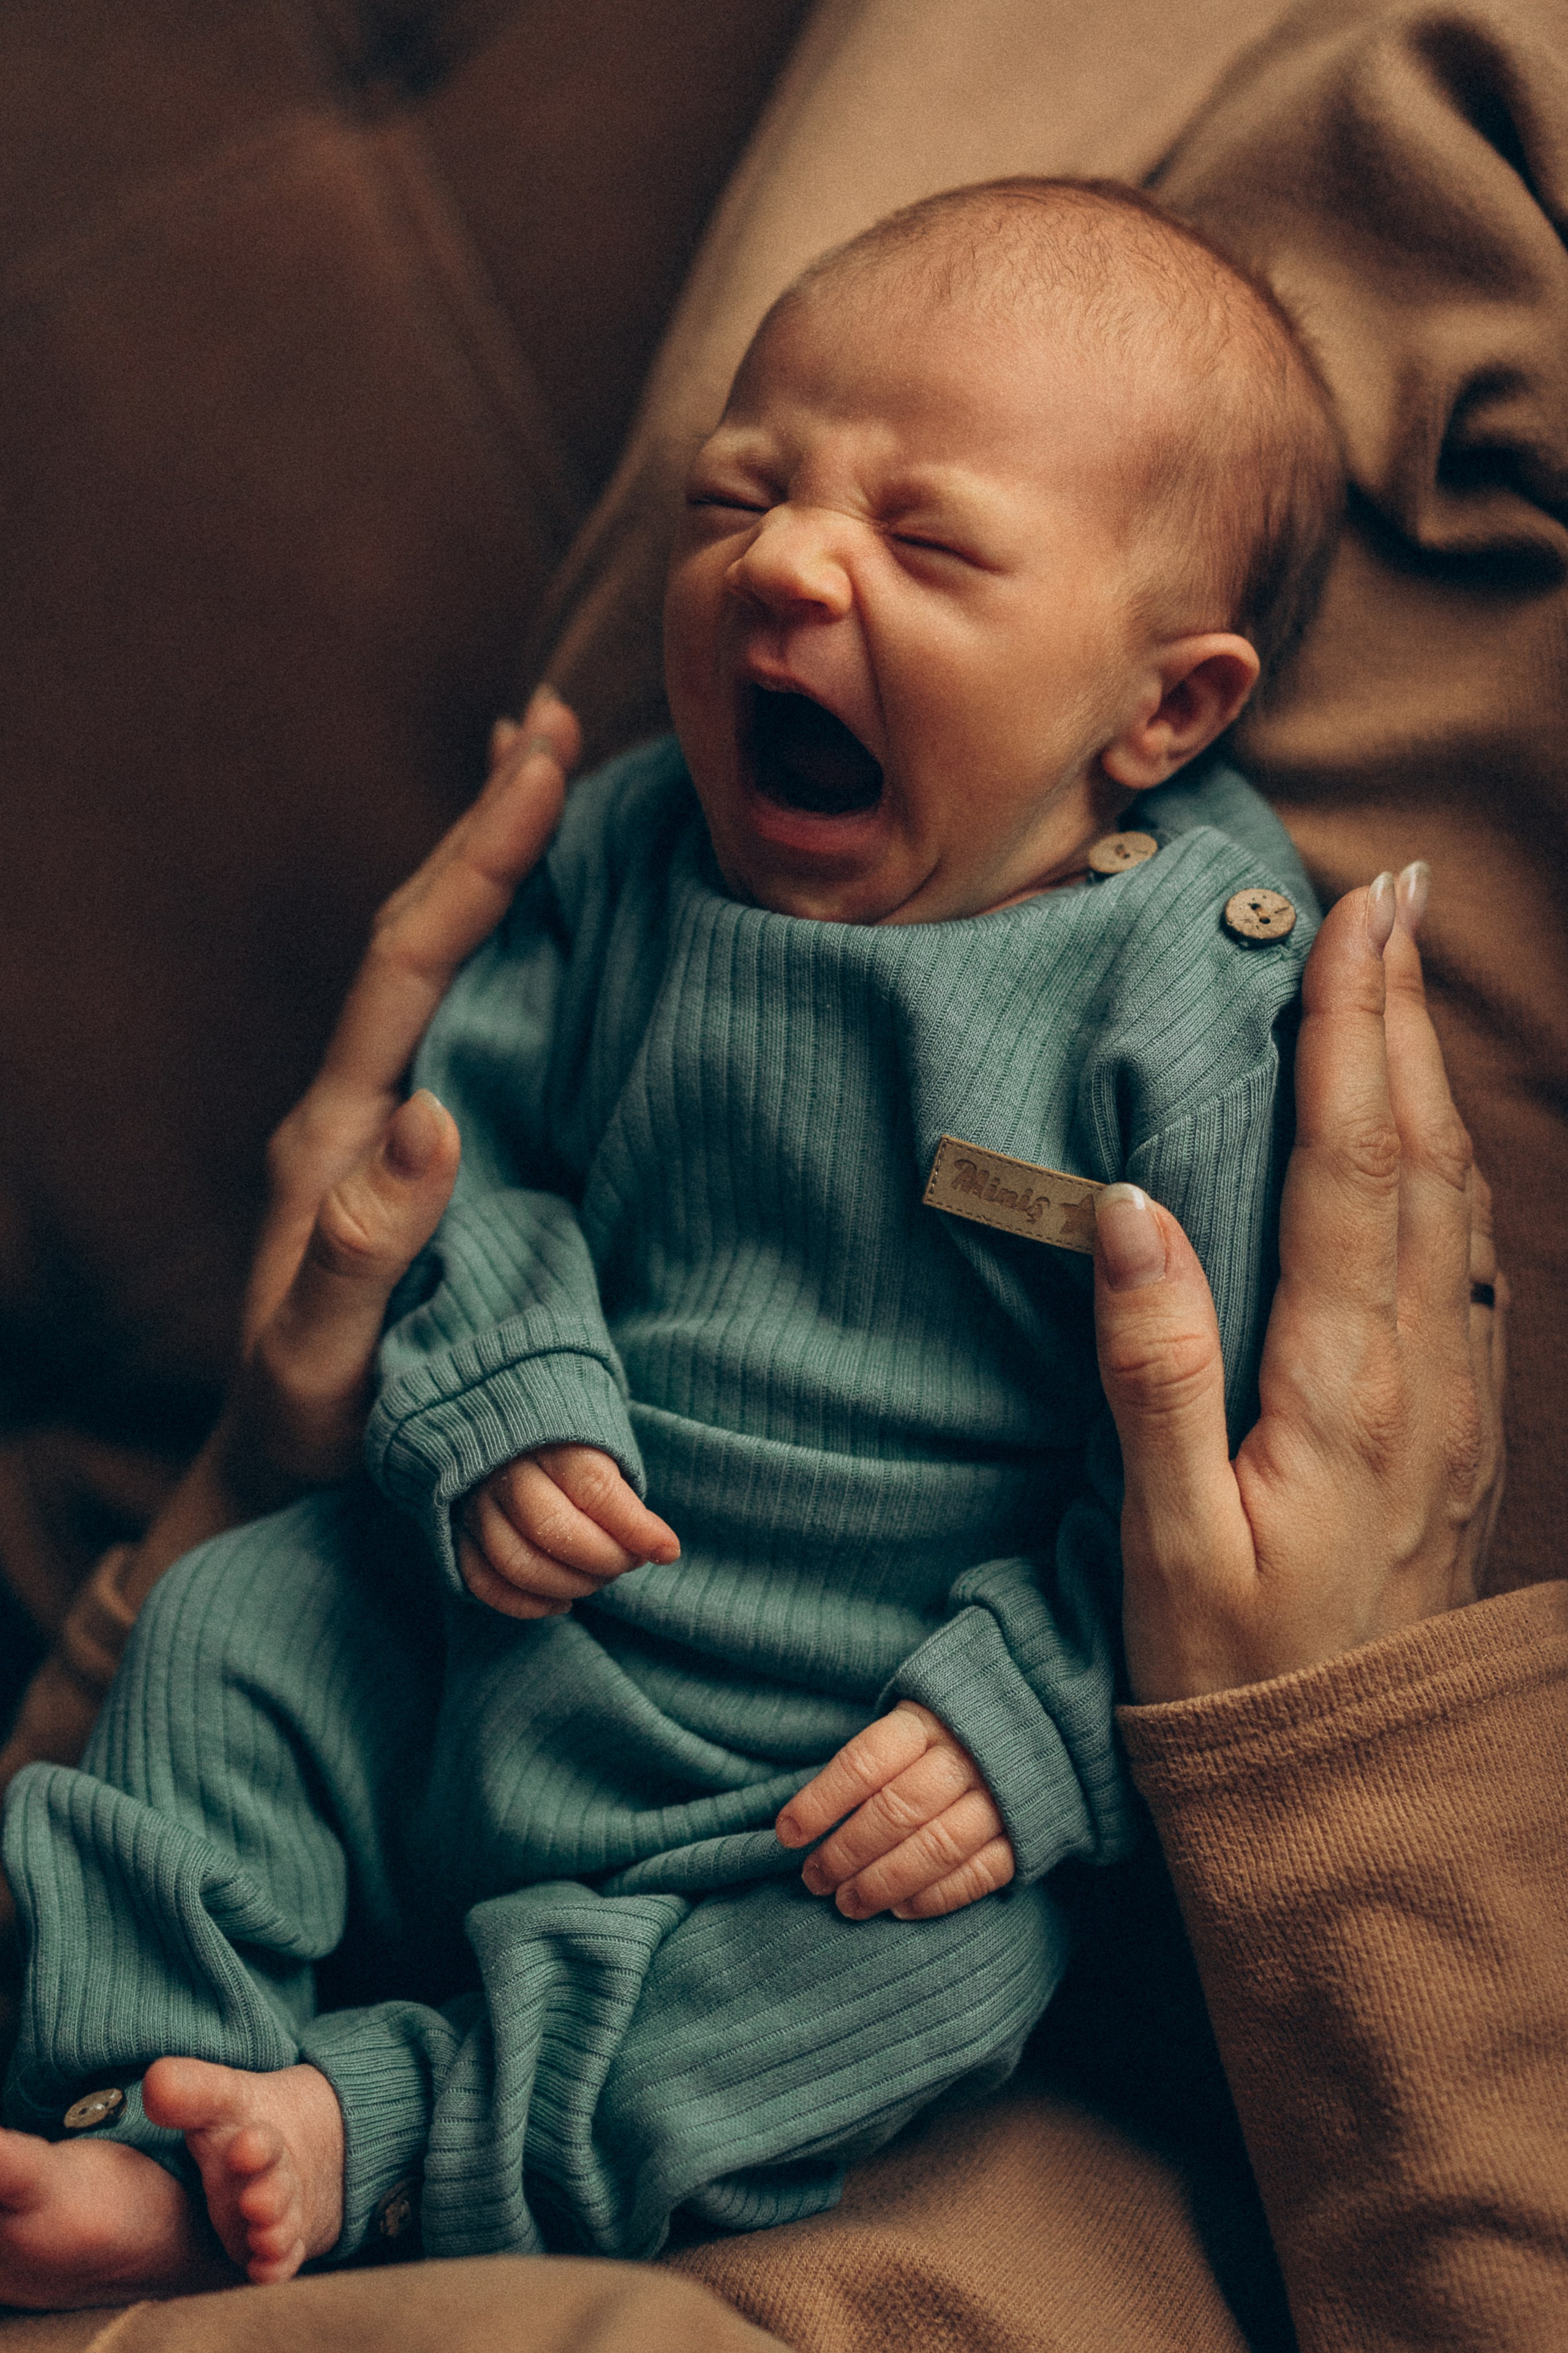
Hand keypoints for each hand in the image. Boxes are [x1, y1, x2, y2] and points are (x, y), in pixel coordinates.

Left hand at [130, 689, 581, 1598]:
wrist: (272, 1477)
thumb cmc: (310, 1431)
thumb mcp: (326, 1357)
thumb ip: (368, 1244)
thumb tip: (428, 1111)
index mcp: (341, 1132)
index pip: (412, 966)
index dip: (477, 864)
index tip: (541, 769)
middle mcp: (359, 1107)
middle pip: (422, 932)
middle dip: (486, 826)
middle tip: (551, 722)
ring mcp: (385, 1125)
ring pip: (443, 965)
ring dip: (489, 868)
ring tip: (538, 775)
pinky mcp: (419, 1156)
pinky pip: (467, 1019)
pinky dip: (503, 946)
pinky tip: (541, 924)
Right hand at [457, 1444, 679, 1620]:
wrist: (504, 1412)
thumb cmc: (568, 1438)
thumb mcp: (602, 1444)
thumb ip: (624, 1493)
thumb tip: (662, 1550)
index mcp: (549, 1436)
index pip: (594, 1488)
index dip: (635, 1528)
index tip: (667, 1550)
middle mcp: (506, 1468)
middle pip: (552, 1530)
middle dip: (603, 1560)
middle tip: (627, 1562)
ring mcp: (475, 1501)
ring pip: (516, 1563)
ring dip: (569, 1585)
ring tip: (598, 1579)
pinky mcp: (457, 1530)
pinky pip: (483, 1581)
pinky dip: (525, 1604)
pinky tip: (562, 1601)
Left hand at [775, 1701, 1015, 1919]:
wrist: (1037, 1728)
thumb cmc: (946, 1734)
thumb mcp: (908, 1724)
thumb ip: (870, 1763)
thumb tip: (805, 1820)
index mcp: (925, 1722)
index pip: (863, 1763)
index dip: (821, 1802)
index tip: (788, 1834)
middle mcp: (964, 1757)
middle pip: (896, 1811)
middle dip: (846, 1853)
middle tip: (814, 1880)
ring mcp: (998, 1797)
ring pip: (934, 1849)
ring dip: (883, 1883)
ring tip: (847, 1903)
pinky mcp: (1026, 1834)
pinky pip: (978, 1875)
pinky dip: (935, 1898)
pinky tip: (900, 1910)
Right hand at [1093, 863, 1506, 1703]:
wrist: (1351, 1790)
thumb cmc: (1235, 1676)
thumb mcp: (1169, 1545)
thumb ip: (1155, 1374)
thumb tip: (1132, 1213)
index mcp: (1343, 1390)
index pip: (1351, 1169)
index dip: (1351, 1035)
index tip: (1351, 922)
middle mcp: (1419, 1375)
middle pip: (1416, 1156)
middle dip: (1401, 1015)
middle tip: (1391, 894)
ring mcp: (1454, 1400)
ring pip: (1454, 1200)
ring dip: (1426, 1077)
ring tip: (1403, 981)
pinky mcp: (1458, 1429)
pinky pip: (1465, 1262)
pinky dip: (1443, 1168)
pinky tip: (1426, 1140)